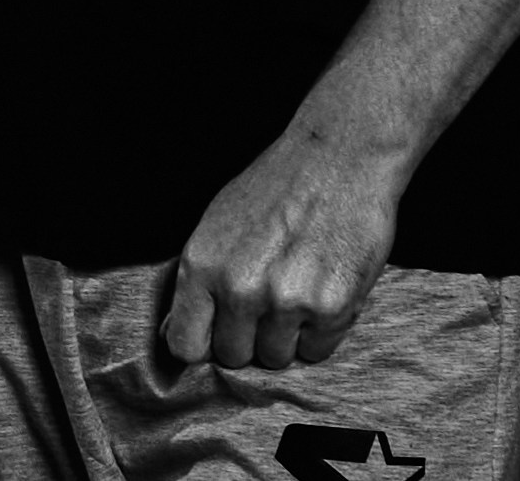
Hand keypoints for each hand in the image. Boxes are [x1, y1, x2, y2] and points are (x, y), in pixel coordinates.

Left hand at [161, 126, 400, 369]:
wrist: (338, 160)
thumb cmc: (275, 188)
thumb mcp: (215, 224)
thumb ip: (200, 279)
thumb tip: (181, 328)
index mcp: (201, 266)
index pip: (185, 344)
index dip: (201, 345)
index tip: (215, 337)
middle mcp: (238, 289)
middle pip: (233, 355)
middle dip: (247, 337)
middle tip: (265, 305)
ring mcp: (286, 303)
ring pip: (276, 358)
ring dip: (285, 337)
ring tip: (296, 293)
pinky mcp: (331, 309)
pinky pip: (317, 351)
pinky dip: (320, 332)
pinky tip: (322, 294)